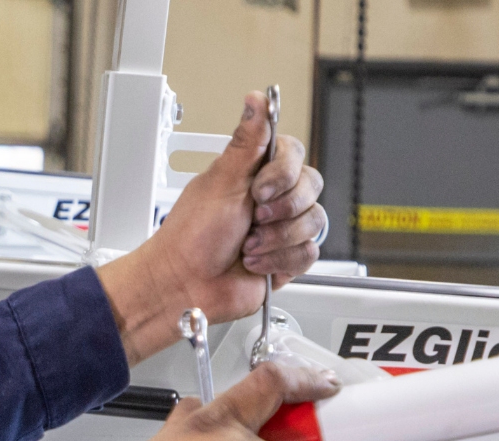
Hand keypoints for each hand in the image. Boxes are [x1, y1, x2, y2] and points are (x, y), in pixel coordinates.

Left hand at [97, 91, 328, 363]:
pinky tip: (255, 261)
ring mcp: (280, 228)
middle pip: (311, 187)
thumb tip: (256, 99)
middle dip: (280, 210)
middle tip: (252, 218)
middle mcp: (270, 197)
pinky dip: (278, 260)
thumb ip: (246, 141)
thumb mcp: (220, 181)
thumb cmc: (192, 236)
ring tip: (247, 244)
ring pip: (313, 222)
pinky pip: (308, 253)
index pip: (294, 155)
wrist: (186, 283)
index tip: (258, 188)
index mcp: (253, 173)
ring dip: (275, 239)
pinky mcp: (286, 257)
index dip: (282, 173)